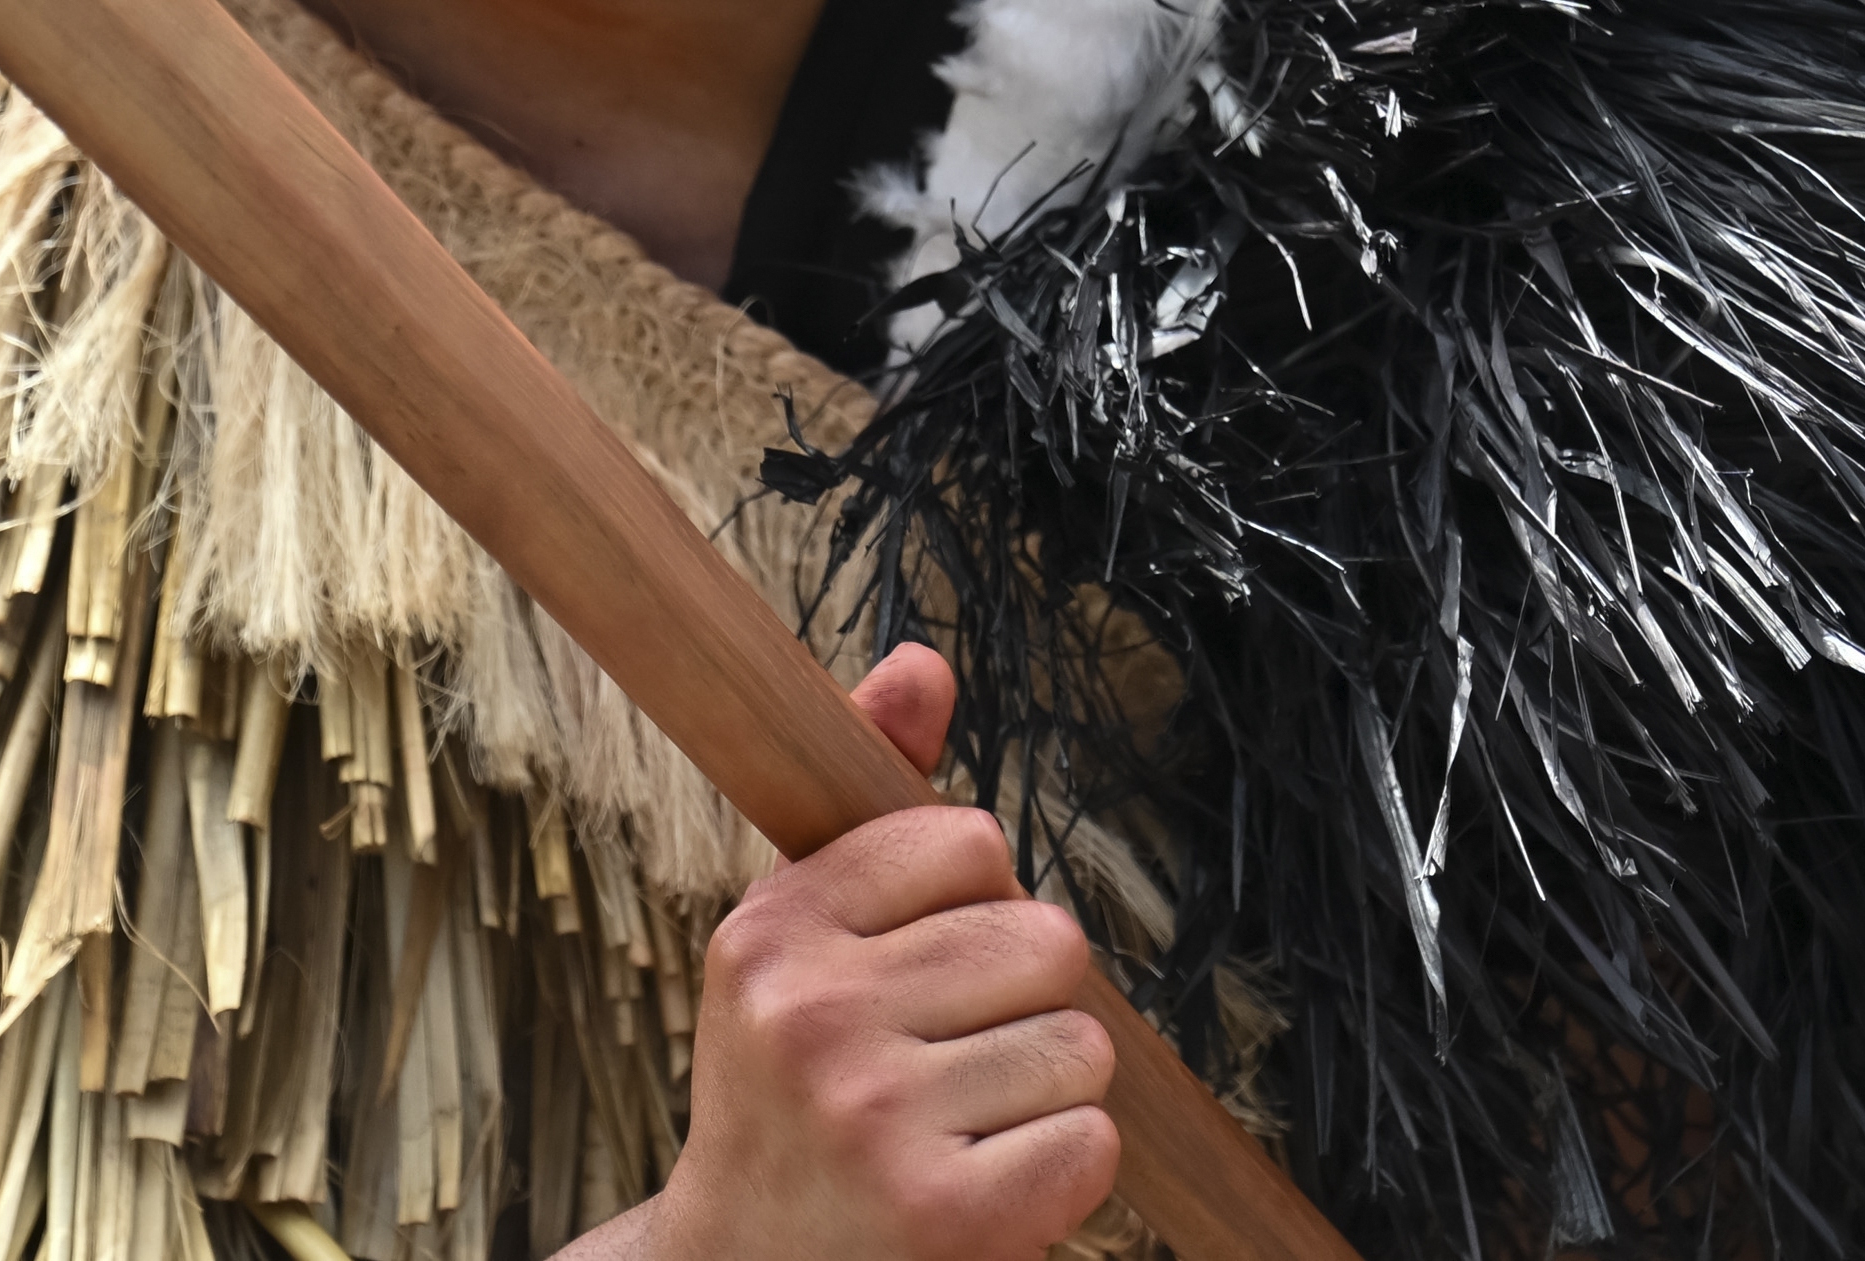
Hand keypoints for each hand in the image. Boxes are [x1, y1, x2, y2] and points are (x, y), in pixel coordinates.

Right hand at [567, 644, 1120, 1260]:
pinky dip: (1067, 1171)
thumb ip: (872, 806)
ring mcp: (875, 1119)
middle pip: (1043, 940)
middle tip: (952, 1066)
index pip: (970, 841)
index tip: (923, 975)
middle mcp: (812, 1016)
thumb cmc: (791, 1096)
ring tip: (968, 1128)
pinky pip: (1091, 1142)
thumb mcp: (800, 943)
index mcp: (773, 932)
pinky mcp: (941, 1217)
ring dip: (1050, 1092)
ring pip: (1081, 1043)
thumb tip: (925, 659)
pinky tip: (993, 1189)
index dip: (977, 907)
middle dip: (1026, 1003)